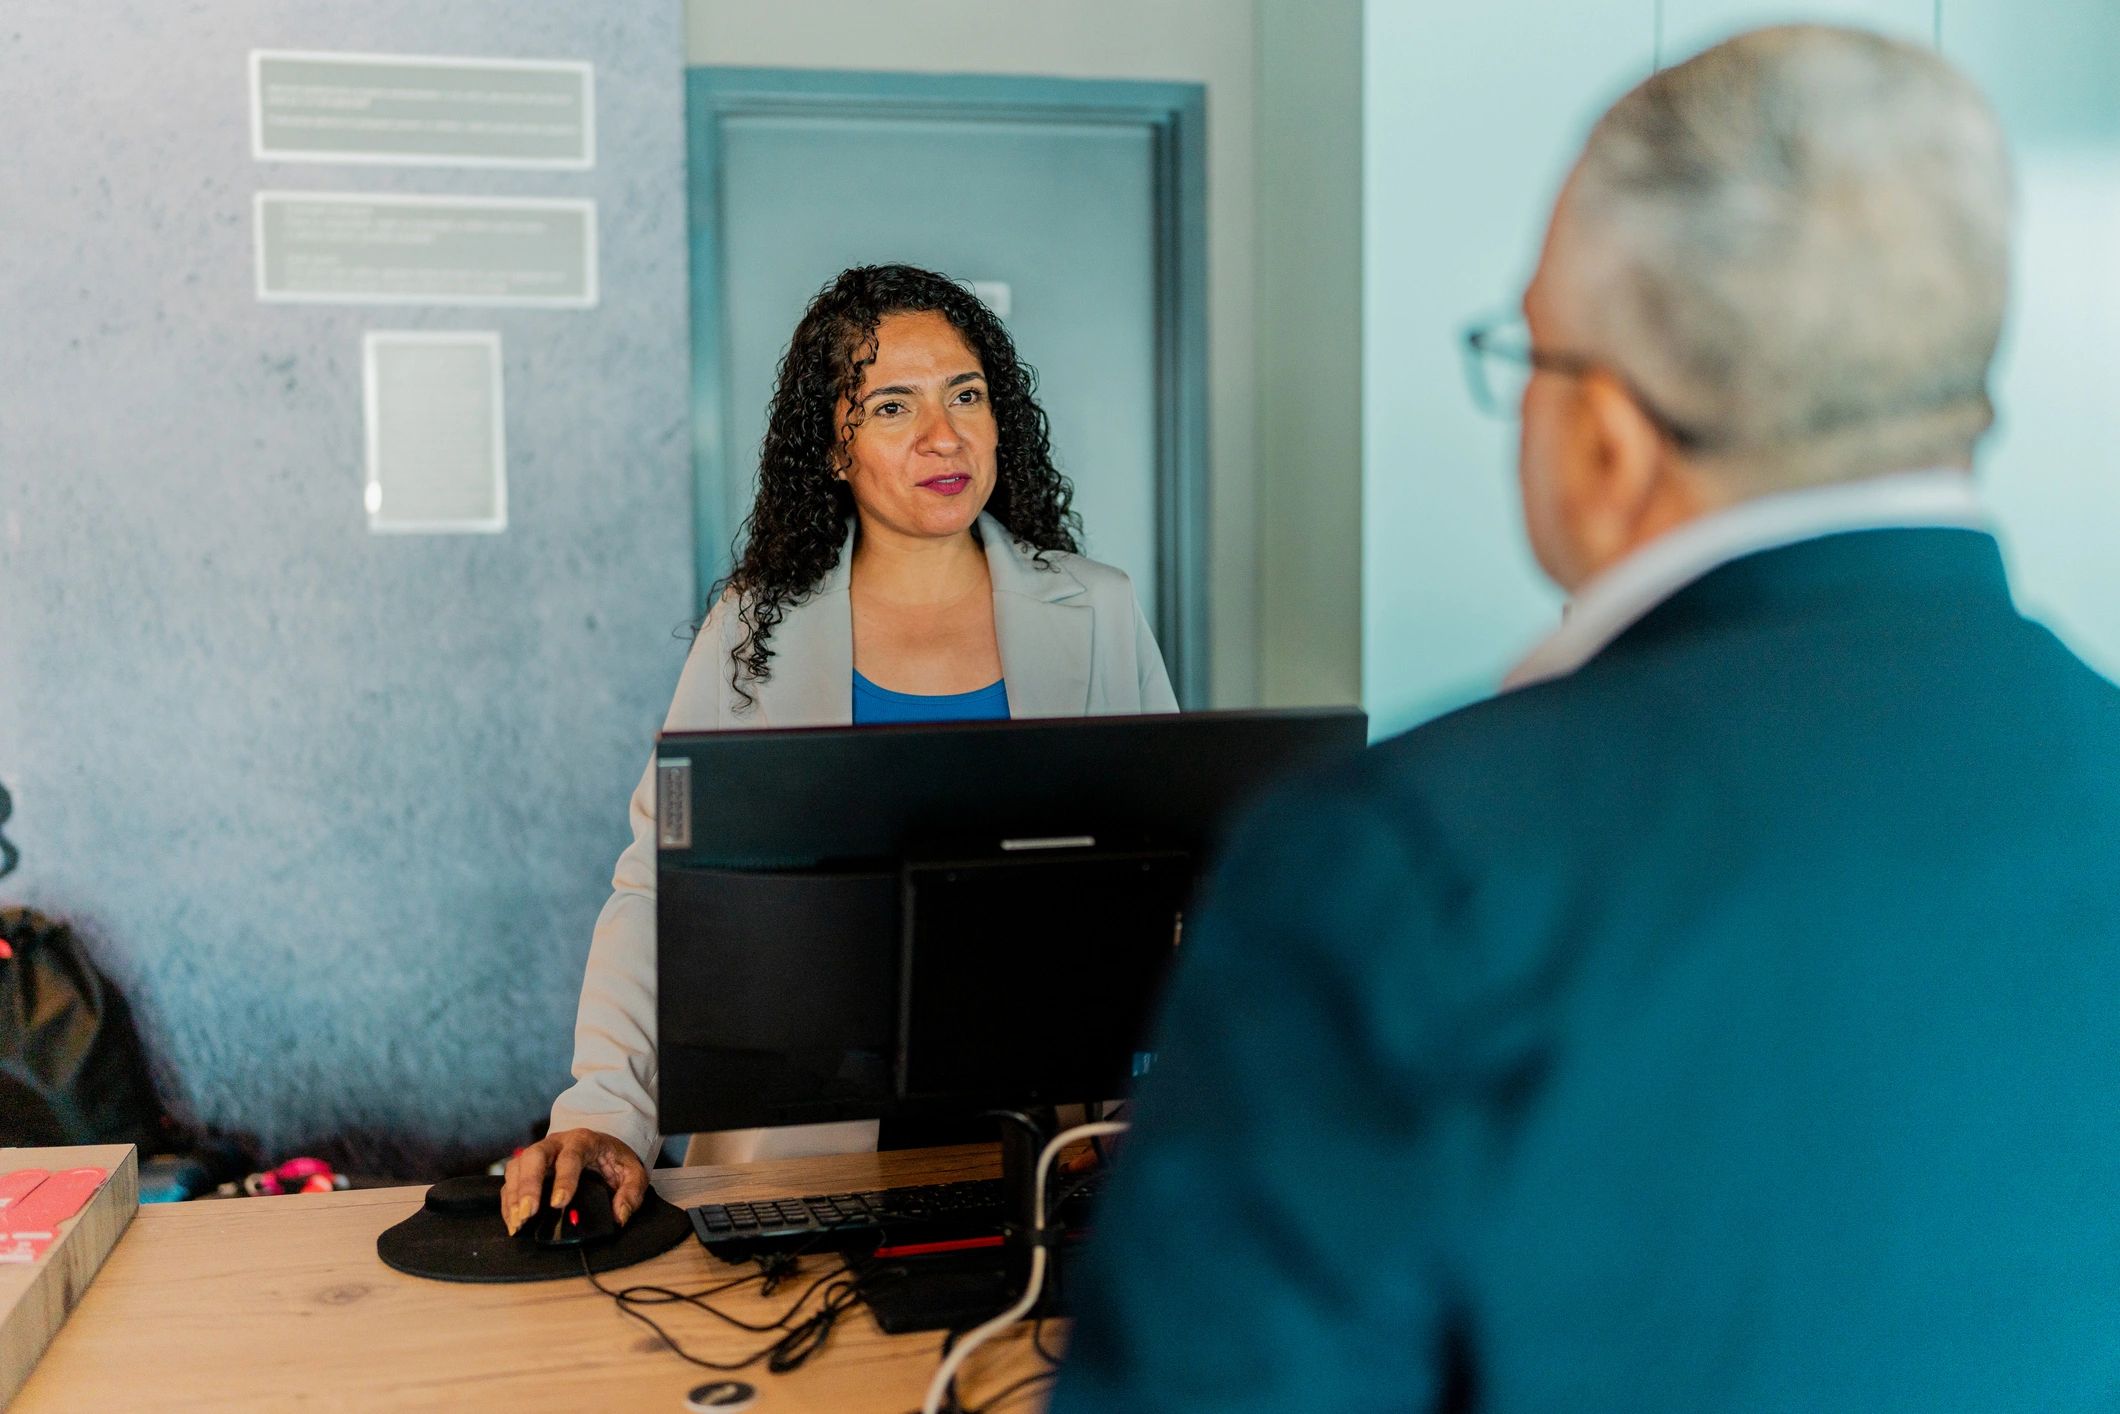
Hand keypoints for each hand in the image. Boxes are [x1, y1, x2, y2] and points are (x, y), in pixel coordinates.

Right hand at [499, 1128, 649, 1235]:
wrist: (601, 1145)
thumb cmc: (614, 1159)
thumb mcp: (633, 1172)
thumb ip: (631, 1193)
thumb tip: (620, 1216)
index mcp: (584, 1141)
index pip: (571, 1157)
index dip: (563, 1179)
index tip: (558, 1203)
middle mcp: (556, 1143)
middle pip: (535, 1156)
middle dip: (529, 1185)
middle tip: (528, 1212)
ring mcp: (539, 1153)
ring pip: (518, 1166)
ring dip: (515, 1195)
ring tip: (518, 1221)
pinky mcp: (528, 1167)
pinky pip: (511, 1180)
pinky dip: (508, 1201)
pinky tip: (512, 1220)